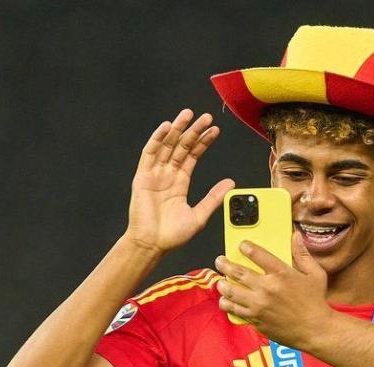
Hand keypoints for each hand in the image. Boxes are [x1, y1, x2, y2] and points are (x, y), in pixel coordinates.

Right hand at [125, 109, 234, 253]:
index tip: (215, 129)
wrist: (153, 245)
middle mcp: (167, 175)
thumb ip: (214, 197)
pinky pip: (149, 154)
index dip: (203, 142)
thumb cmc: (173, 235)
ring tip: (188, 115)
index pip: (193, 156)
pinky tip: (167, 127)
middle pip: (181, 147)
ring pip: (167, 146)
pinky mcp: (142, 177)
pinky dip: (157, 139)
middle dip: (193, 131)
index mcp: (180, 182)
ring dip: (177, 129)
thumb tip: (231, 183)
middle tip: (206, 117)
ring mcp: (154, 174)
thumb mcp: (200, 215)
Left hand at [215, 231, 329, 347]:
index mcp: (282, 274)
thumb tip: (296, 235)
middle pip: (238, 272)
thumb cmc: (316, 302)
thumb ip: (303, 254)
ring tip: (220, 281)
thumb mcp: (316, 274)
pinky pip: (235, 310)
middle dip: (225, 264)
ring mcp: (259, 305)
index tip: (242, 245)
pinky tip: (226, 300)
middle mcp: (267, 288)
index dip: (246, 247)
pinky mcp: (256, 319)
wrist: (315, 330)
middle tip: (220, 261)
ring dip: (222, 284)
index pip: (258, 254)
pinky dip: (227, 304)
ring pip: (231, 292)